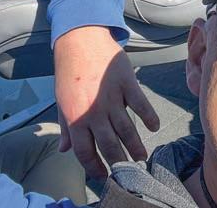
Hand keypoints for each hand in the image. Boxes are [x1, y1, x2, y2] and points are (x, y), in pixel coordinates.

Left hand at [54, 26, 159, 177]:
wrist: (80, 40)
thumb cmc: (69, 72)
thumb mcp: (62, 101)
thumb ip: (66, 127)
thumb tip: (64, 149)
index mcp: (76, 118)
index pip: (85, 152)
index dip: (95, 167)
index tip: (104, 175)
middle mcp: (94, 112)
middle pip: (109, 145)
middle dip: (119, 161)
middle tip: (128, 169)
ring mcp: (112, 97)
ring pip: (127, 129)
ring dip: (136, 146)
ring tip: (141, 156)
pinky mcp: (126, 83)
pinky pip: (141, 105)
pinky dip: (149, 117)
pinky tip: (154, 127)